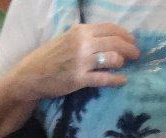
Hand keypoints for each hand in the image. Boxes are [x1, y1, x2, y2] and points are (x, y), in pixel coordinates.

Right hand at [9, 22, 138, 101]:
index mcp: (80, 31)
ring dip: (123, 62)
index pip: (111, 29)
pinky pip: (104, 78)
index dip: (126, 35)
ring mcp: (81, 62)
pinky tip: (122, 81)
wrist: (29, 76)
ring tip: (125, 65)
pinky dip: (116, 80)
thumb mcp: (66, 38)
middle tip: (136, 55)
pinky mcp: (79, 79)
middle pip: (116, 43)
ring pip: (113, 59)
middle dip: (130, 49)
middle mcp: (83, 44)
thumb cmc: (46, 57)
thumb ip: (84, 36)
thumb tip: (106, 39)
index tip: (131, 41)